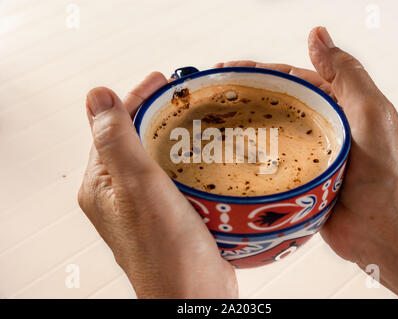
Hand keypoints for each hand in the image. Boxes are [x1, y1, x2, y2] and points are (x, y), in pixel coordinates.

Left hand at [78, 73, 236, 297]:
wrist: (195, 294)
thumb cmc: (166, 252)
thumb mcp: (138, 187)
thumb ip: (116, 140)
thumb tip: (96, 97)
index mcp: (102, 186)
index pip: (111, 128)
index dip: (133, 99)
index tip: (160, 80)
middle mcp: (120, 195)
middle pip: (134, 140)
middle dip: (156, 114)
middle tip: (182, 95)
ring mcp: (145, 207)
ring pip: (156, 158)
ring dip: (174, 136)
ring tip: (197, 117)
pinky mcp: (169, 215)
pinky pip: (174, 177)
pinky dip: (188, 159)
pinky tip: (207, 153)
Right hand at [216, 27, 397, 297]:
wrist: (387, 230)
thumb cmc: (386, 170)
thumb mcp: (370, 111)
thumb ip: (345, 72)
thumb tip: (316, 34)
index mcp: (335, 106)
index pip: (291, 79)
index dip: (259, 72)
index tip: (227, 70)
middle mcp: (319, 128)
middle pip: (274, 106)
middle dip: (243, 99)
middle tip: (211, 98)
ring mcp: (306, 156)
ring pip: (268, 136)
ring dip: (242, 130)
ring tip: (210, 127)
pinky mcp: (297, 183)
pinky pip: (268, 167)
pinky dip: (249, 162)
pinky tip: (226, 159)